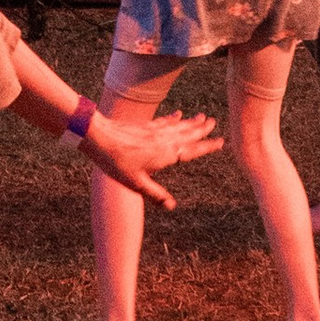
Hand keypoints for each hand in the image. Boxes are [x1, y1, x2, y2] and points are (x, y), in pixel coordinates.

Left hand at [88, 105, 222, 207]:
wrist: (99, 137)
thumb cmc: (116, 162)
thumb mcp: (136, 183)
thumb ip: (155, 194)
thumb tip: (171, 206)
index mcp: (165, 155)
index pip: (191, 150)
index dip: (207, 146)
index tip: (220, 142)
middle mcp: (163, 140)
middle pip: (187, 133)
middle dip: (202, 129)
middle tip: (214, 122)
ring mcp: (154, 130)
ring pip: (178, 125)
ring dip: (191, 122)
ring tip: (203, 117)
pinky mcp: (145, 126)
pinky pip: (164, 121)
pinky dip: (173, 118)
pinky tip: (178, 114)